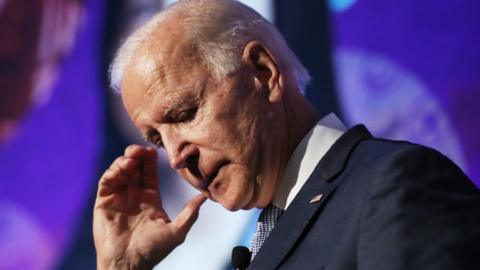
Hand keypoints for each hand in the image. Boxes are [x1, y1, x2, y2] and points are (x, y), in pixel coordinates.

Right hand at [93, 145, 205, 269]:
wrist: (128, 264)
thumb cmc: (153, 251)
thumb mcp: (176, 231)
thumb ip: (190, 213)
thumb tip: (205, 197)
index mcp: (150, 199)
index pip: (150, 173)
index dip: (150, 161)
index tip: (153, 150)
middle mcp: (134, 196)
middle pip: (134, 168)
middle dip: (136, 156)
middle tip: (139, 149)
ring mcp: (118, 198)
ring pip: (120, 172)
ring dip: (124, 162)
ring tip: (130, 159)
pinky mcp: (103, 203)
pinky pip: (106, 182)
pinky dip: (112, 172)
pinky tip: (120, 170)